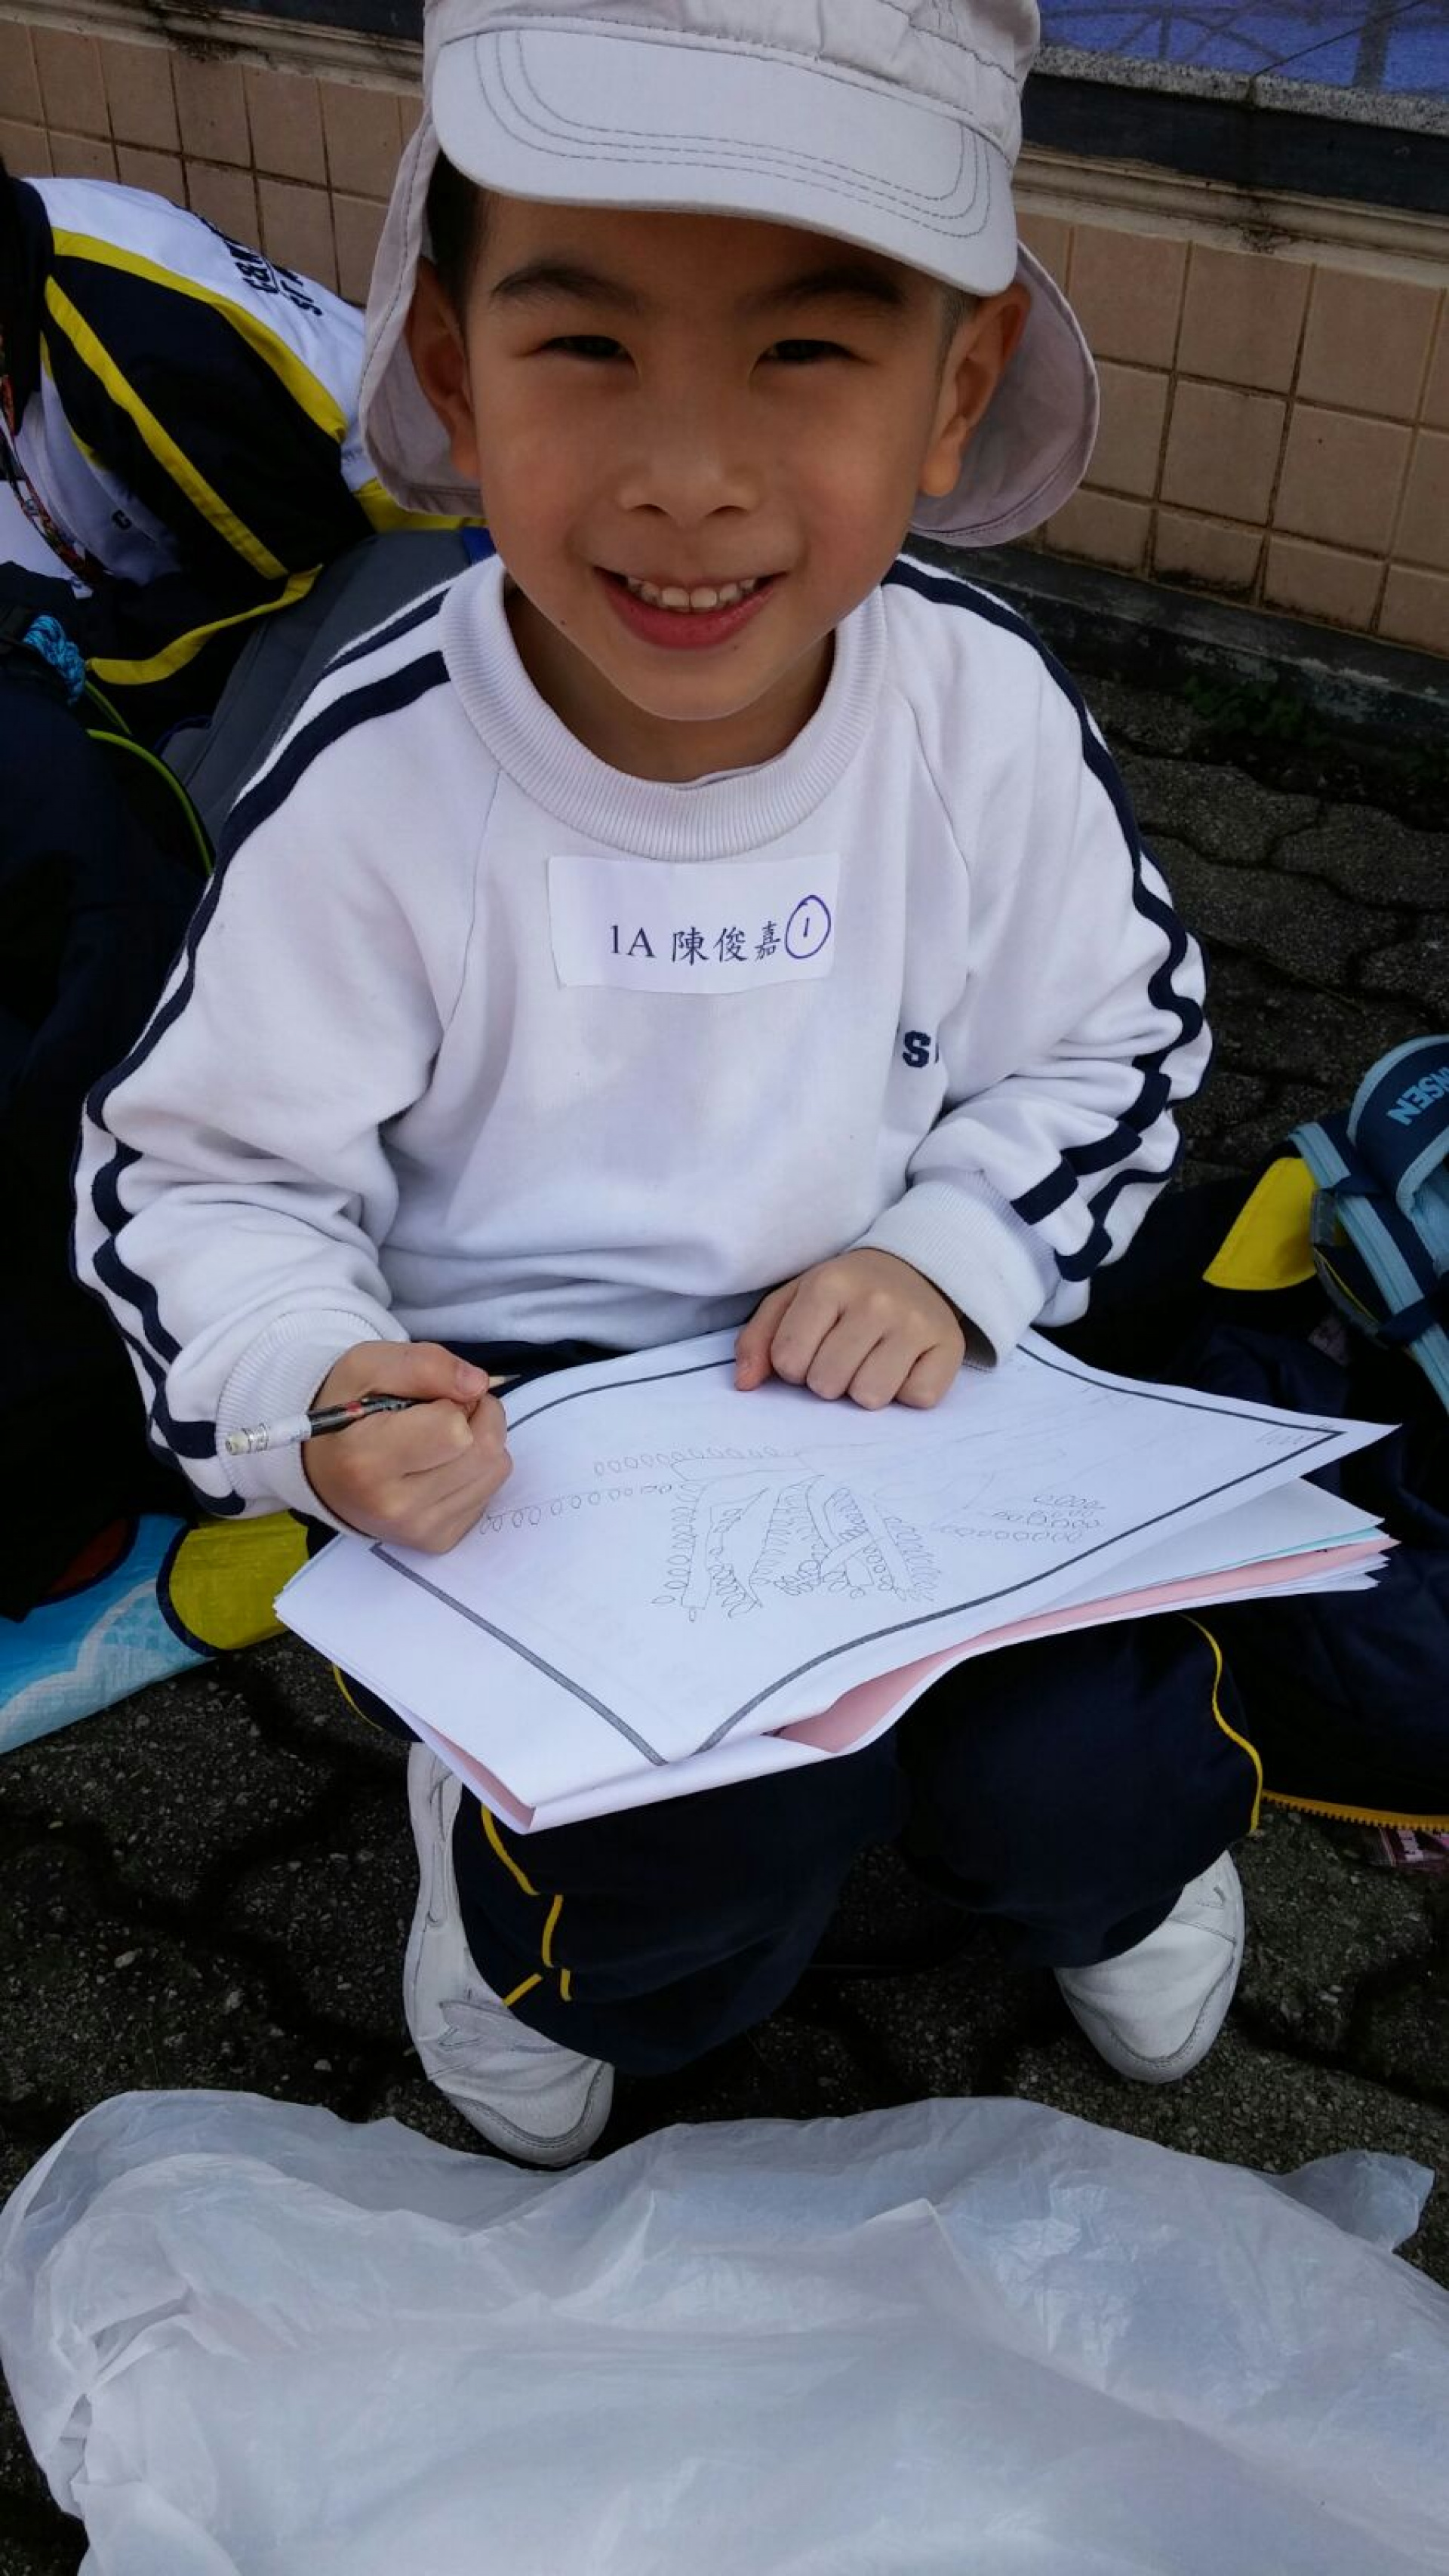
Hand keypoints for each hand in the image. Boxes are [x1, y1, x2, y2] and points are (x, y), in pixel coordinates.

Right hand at [303, 1340, 510, 1550]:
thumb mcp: (368, 1365)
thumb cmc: (347, 1412)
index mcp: (367, 1460)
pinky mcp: (438, 1540)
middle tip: (442, 1411)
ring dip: (482, 1440)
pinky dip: (476, 1469)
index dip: (450, 1401)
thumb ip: (424, 1365)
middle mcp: (394, 1506)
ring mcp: (419, 1529)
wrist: (325, 1469)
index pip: (453, 1429)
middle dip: (476, 1416)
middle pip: (484, 1450)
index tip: (427, 1401)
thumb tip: (478, 1385)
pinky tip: (442, 1465)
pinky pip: (490, 1492)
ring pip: (496, 1469)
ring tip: (441, 1437)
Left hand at [734, 1249, 965, 1409]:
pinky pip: (916, 1399)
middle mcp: (875, 1301)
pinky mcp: (949, 1347)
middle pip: (827, 1383)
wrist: (917, 1267)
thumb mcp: (795, 1300)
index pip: (788, 1360)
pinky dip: (907, 1390)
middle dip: (829, 1378)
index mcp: (829, 1284)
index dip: (794, 1364)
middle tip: (846, 1353)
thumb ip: (759, 1339)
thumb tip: (744, 1384)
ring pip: (870, 1397)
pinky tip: (904, 1364)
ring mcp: (915, 1324)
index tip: (813, 1345)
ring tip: (873, 1359)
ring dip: (866, 1388)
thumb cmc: (846, 1292)